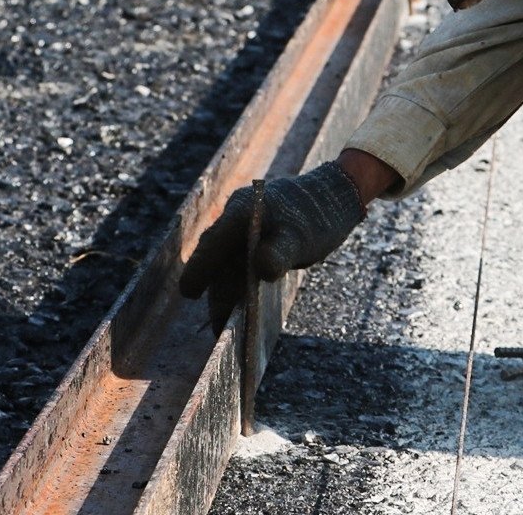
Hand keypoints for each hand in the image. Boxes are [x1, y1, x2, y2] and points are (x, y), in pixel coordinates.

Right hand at [177, 159, 367, 332]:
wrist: (334, 196)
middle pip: (216, 258)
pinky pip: (238, 260)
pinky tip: (244, 303)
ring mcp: (243, 226)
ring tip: (229, 323)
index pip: (213, 243)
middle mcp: (236, 217)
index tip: (189, 293)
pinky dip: (238, 281)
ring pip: (226, 262)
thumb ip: (280, 252)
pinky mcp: (253, 235)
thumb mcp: (301, 238)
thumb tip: (261, 268)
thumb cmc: (317, 216)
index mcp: (242, 212)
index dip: (198, 269)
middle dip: (216, 291)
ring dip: (226, 289)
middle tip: (219, 326)